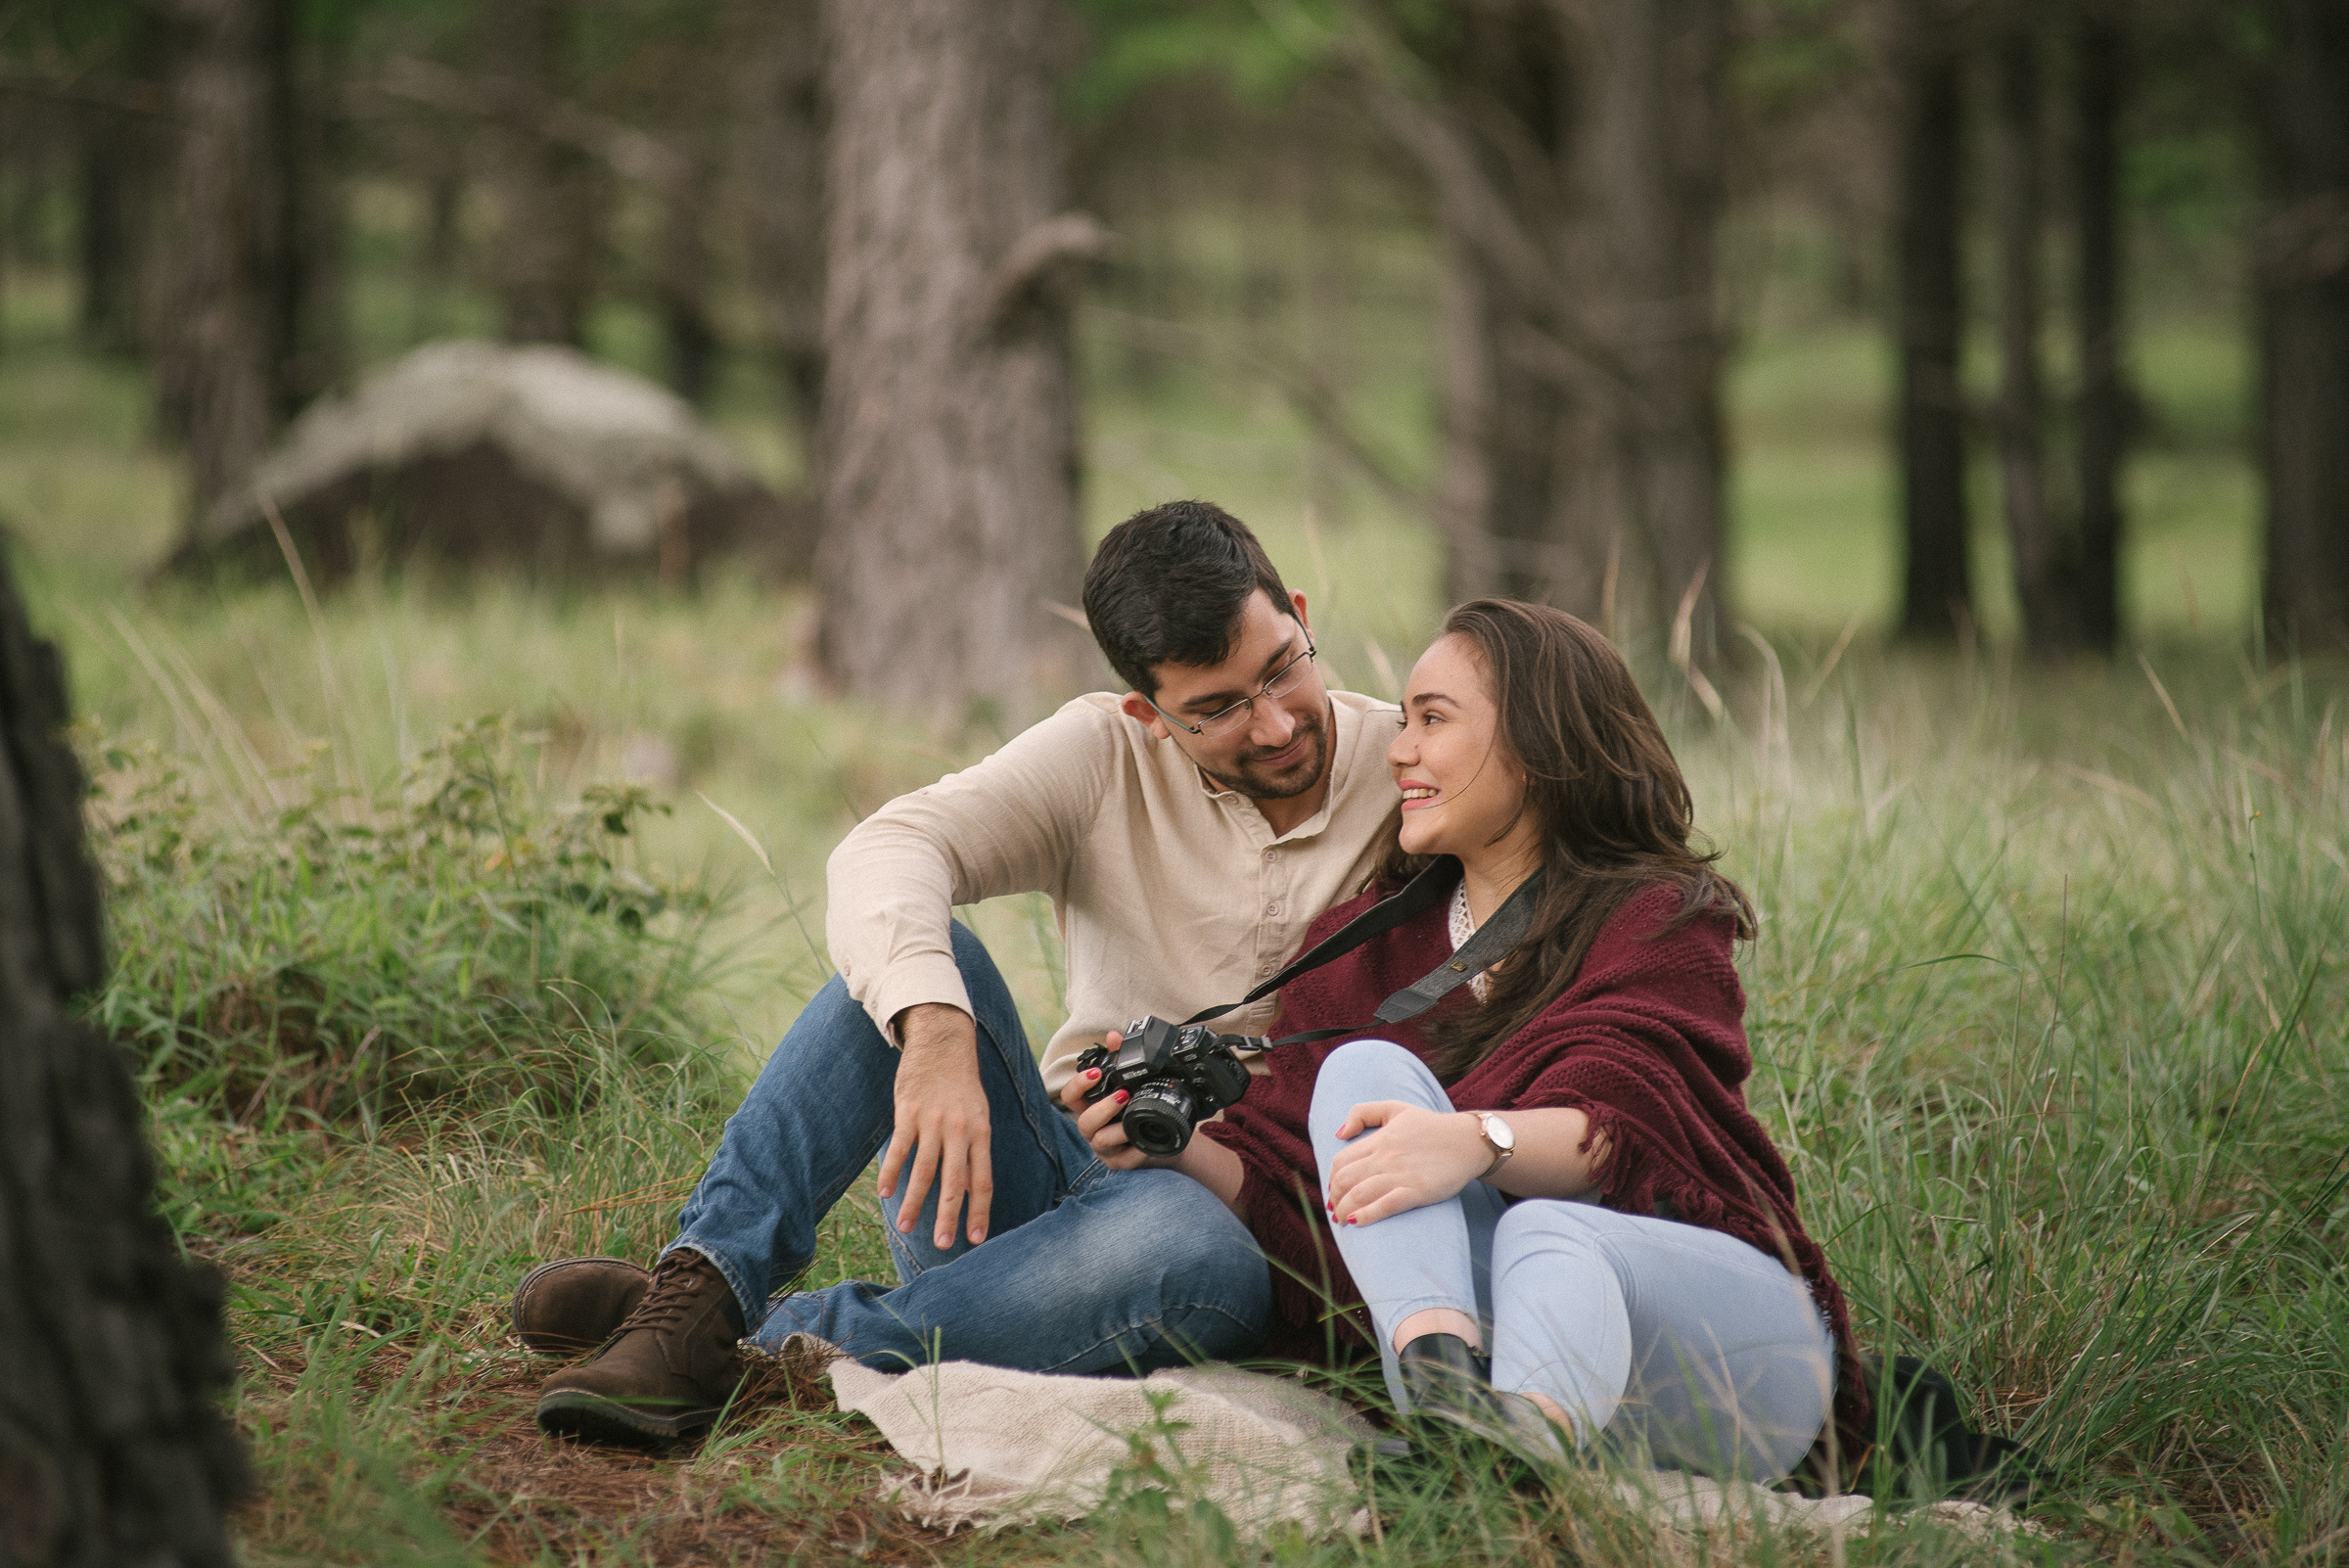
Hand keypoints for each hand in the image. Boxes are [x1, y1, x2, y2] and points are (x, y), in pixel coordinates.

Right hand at [878, 1003, 993, 1247]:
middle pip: (954, 1181)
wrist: (943, 1043)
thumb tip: (968, 1193)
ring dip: (914, 1202)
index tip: (975, 1239)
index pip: (982, 1180)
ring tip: (905, 1227)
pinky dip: (892, 1172)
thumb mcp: (978, 1116)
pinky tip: (885, 1193)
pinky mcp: (909, 1111)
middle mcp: (960, 1130)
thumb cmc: (962, 1086)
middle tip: (942, 1244)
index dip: (979, 1211)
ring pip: (924, 1169)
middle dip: (948, 1216)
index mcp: (981, 1133)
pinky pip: (900, 1148)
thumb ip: (974, 1152)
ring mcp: (933, 1121)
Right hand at [1058, 1034, 1247, 1210]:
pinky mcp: (1120, 1163)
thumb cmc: (1141, 1108)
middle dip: (1103, 1107)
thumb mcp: (1133, 1082)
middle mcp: (1093, 1128)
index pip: (1070, 1096)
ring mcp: (1105, 1148)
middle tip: (1124, 1095)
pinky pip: (1124, 1159)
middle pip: (1083, 1122)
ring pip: (1100, 1141)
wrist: (1165, 1137)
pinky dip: (1135, 1148)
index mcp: (1091, 1106)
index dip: (1078, 1085)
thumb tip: (1114, 1035)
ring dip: (1119, 1127)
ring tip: (1136, 1116)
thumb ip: (1121, 1057)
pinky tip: (1145, 1139)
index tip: (1096, 1073)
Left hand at [1325, 1101, 1488, 1225]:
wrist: (1468, 1141)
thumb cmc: (1431, 1126)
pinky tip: (1356, 1222)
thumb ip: (1363, 1113)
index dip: (1331, 1178)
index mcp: (1379, 1139)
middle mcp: (1386, 1156)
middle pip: (1345, 1180)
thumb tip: (1339, 1134)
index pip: (1340, 1161)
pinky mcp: (1418, 1191)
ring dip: (1344, 1210)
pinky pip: (1386, 1204)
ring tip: (1342, 1220)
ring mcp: (1401, 1174)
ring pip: (1360, 1194)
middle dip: (1334, 1198)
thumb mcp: (1395, 1108)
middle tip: (1335, 1209)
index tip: (1334, 1190)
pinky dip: (1367, 1215)